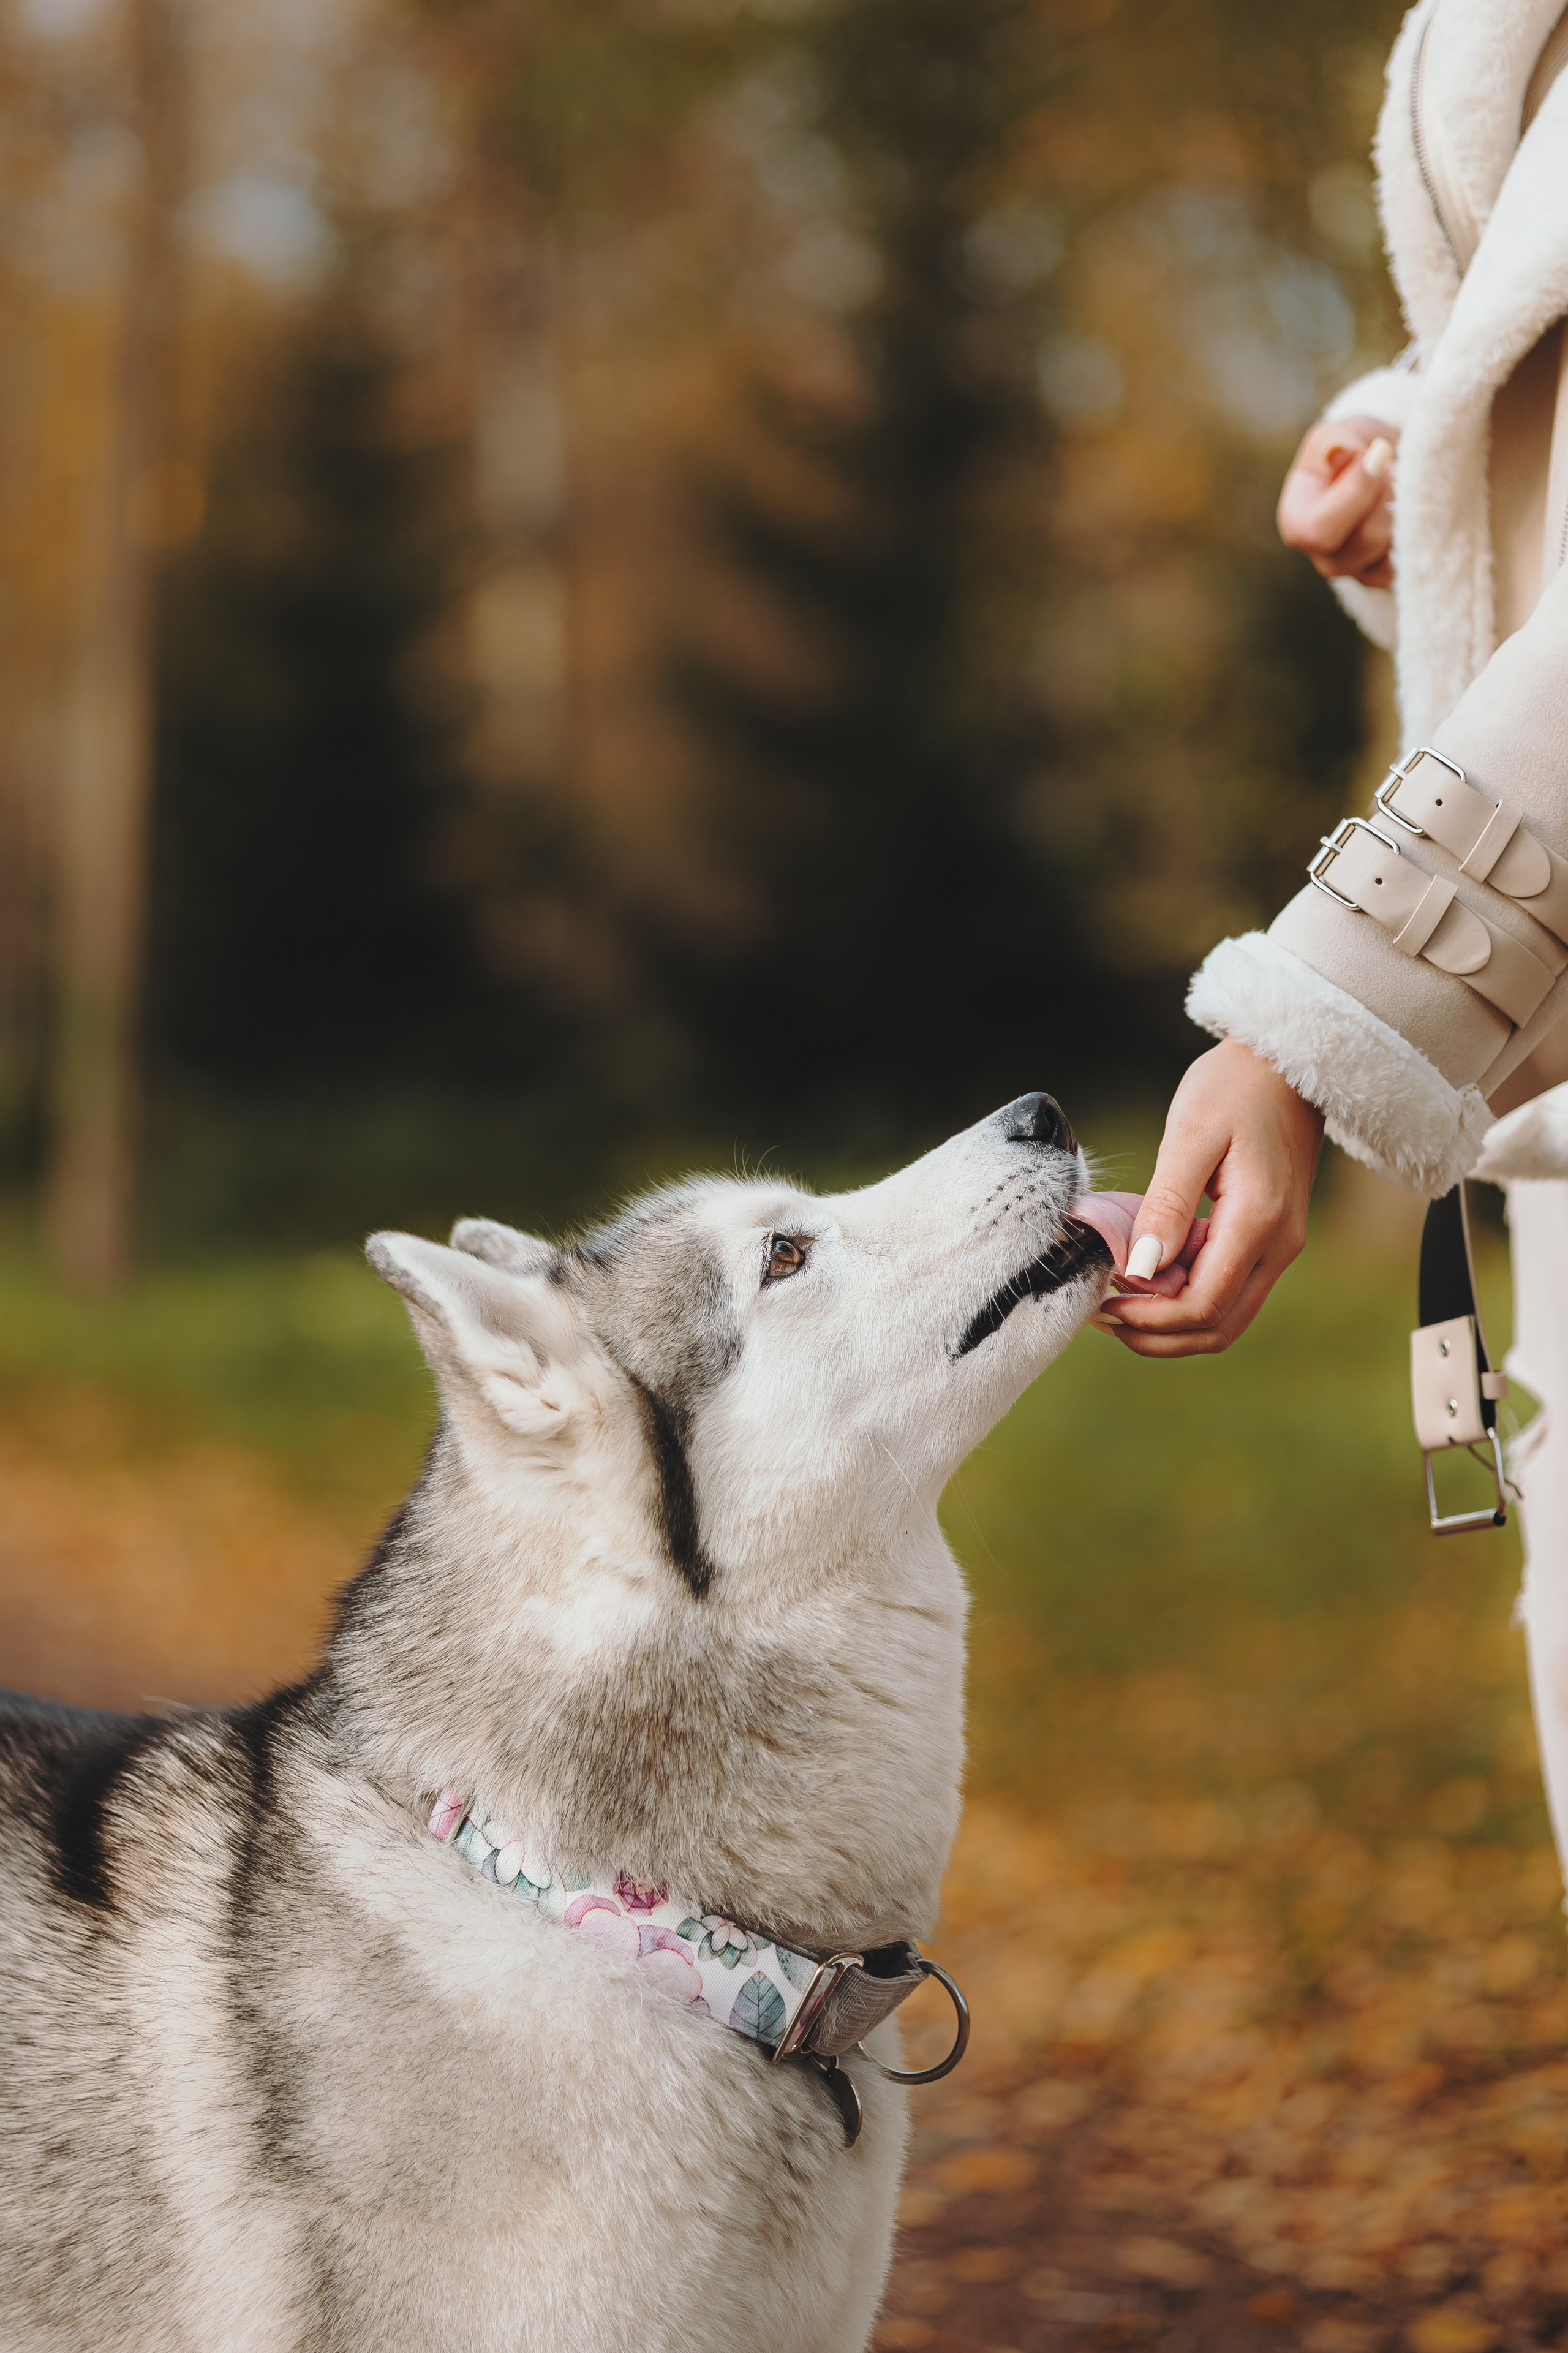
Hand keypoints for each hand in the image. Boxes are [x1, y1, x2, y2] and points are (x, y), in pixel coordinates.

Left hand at [1091, 1041, 1323, 1357]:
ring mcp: (1279, 1245)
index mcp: (1258, 1223)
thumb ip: (1166, 1203)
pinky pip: (1230, 1289)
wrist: (1285, 1061)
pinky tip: (1149, 1275)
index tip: (1102, 1304)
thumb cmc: (1234, 1086)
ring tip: (1118, 1303)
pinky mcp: (1271, 1236)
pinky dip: (1187, 1297)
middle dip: (1157, 1334)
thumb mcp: (1190, 1134)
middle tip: (1101, 1317)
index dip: (1149, 1318)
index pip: (1203, 1306)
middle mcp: (1279, 1246)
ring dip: (1172, 1323)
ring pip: (1226, 1317)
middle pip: (1217, 1328)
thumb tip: (1141, 1269)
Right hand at [1277, 414, 1397, 589]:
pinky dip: (1420, 530)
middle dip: (1388, 498)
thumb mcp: (1336, 433)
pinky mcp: (1390, 575)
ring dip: (1406, 508)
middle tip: (1393, 467)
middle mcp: (1324, 557)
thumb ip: (1334, 442)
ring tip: (1402, 482)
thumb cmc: (1353, 449)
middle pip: (1365, 542)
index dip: (1355, 494)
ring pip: (1392, 550)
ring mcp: (1359, 571)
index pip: (1319, 530)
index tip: (1379, 454)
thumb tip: (1340, 454)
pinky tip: (1414, 506)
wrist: (1381, 465)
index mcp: (1298, 525)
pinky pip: (1413, 561)